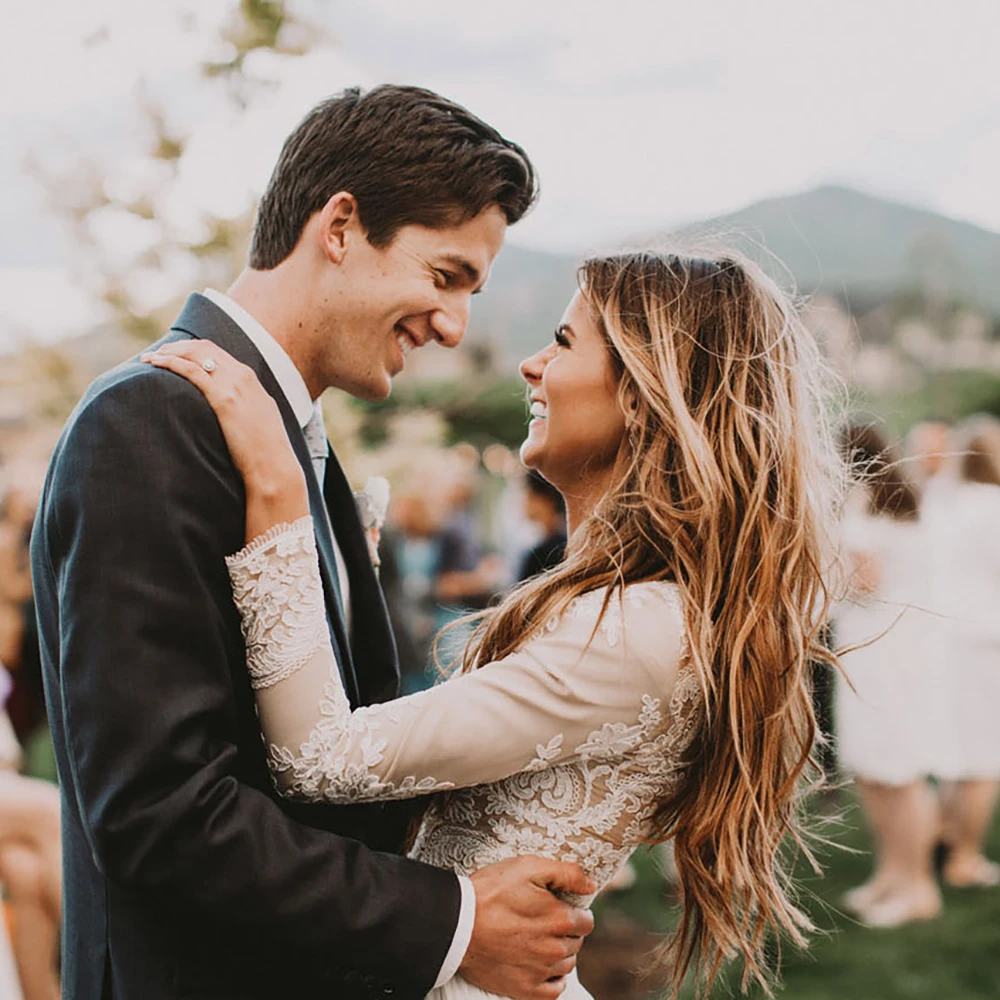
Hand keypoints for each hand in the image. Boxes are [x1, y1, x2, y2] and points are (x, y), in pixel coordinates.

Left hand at [142, 341, 308, 541]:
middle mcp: (243, 377)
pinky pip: (191, 370)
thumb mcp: (259, 423)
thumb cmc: (265, 455)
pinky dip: (170, 362)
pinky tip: (154, 364)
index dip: (195, 351)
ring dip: (170, 351)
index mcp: (252, 382)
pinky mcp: (223, 399)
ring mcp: (234, 386)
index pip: (219, 354)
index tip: (177, 355)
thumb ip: (245, 411)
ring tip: (149, 358)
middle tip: (158, 353)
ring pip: (196, 354)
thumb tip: (230, 417)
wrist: (274, 468)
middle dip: (179, 347)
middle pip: (206, 348)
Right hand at [460, 857, 595, 999]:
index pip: (586, 921)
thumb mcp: (528, 867)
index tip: (559, 906)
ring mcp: (540, 972)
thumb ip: (566, 873)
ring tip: (536, 938)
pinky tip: (539, 964)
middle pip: (576, 942)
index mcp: (559, 919)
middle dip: (565, 930)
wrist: (456, 925)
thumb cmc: (490, 892)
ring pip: (566, 964)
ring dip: (558, 952)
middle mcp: (554, 949)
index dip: (574, 911)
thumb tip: (591, 885)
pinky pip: (553, 990)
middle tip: (542, 920)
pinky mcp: (524, 990)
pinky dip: (551, 979)